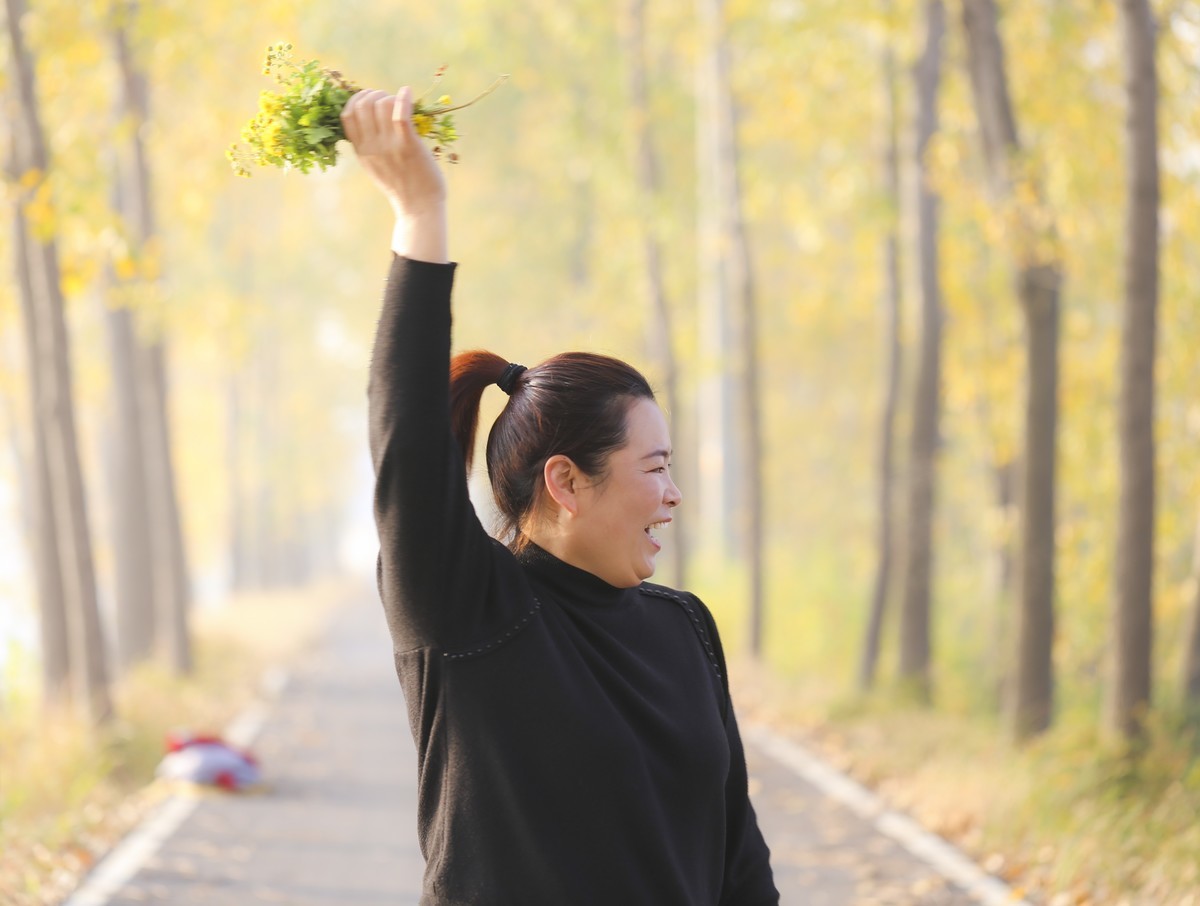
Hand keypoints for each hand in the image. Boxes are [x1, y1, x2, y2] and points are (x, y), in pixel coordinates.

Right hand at [341, 87, 447, 261]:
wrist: (419, 207)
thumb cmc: (402, 185)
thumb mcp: (375, 166)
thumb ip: (368, 145)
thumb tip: (368, 120)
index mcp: (361, 151)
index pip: (346, 114)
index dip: (357, 99)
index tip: (371, 100)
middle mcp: (372, 147)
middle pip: (363, 105)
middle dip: (375, 94)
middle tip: (389, 101)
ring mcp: (389, 146)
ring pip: (381, 104)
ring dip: (391, 97)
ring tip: (401, 103)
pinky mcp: (409, 145)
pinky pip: (400, 114)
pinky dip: (403, 98)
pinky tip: (407, 92)